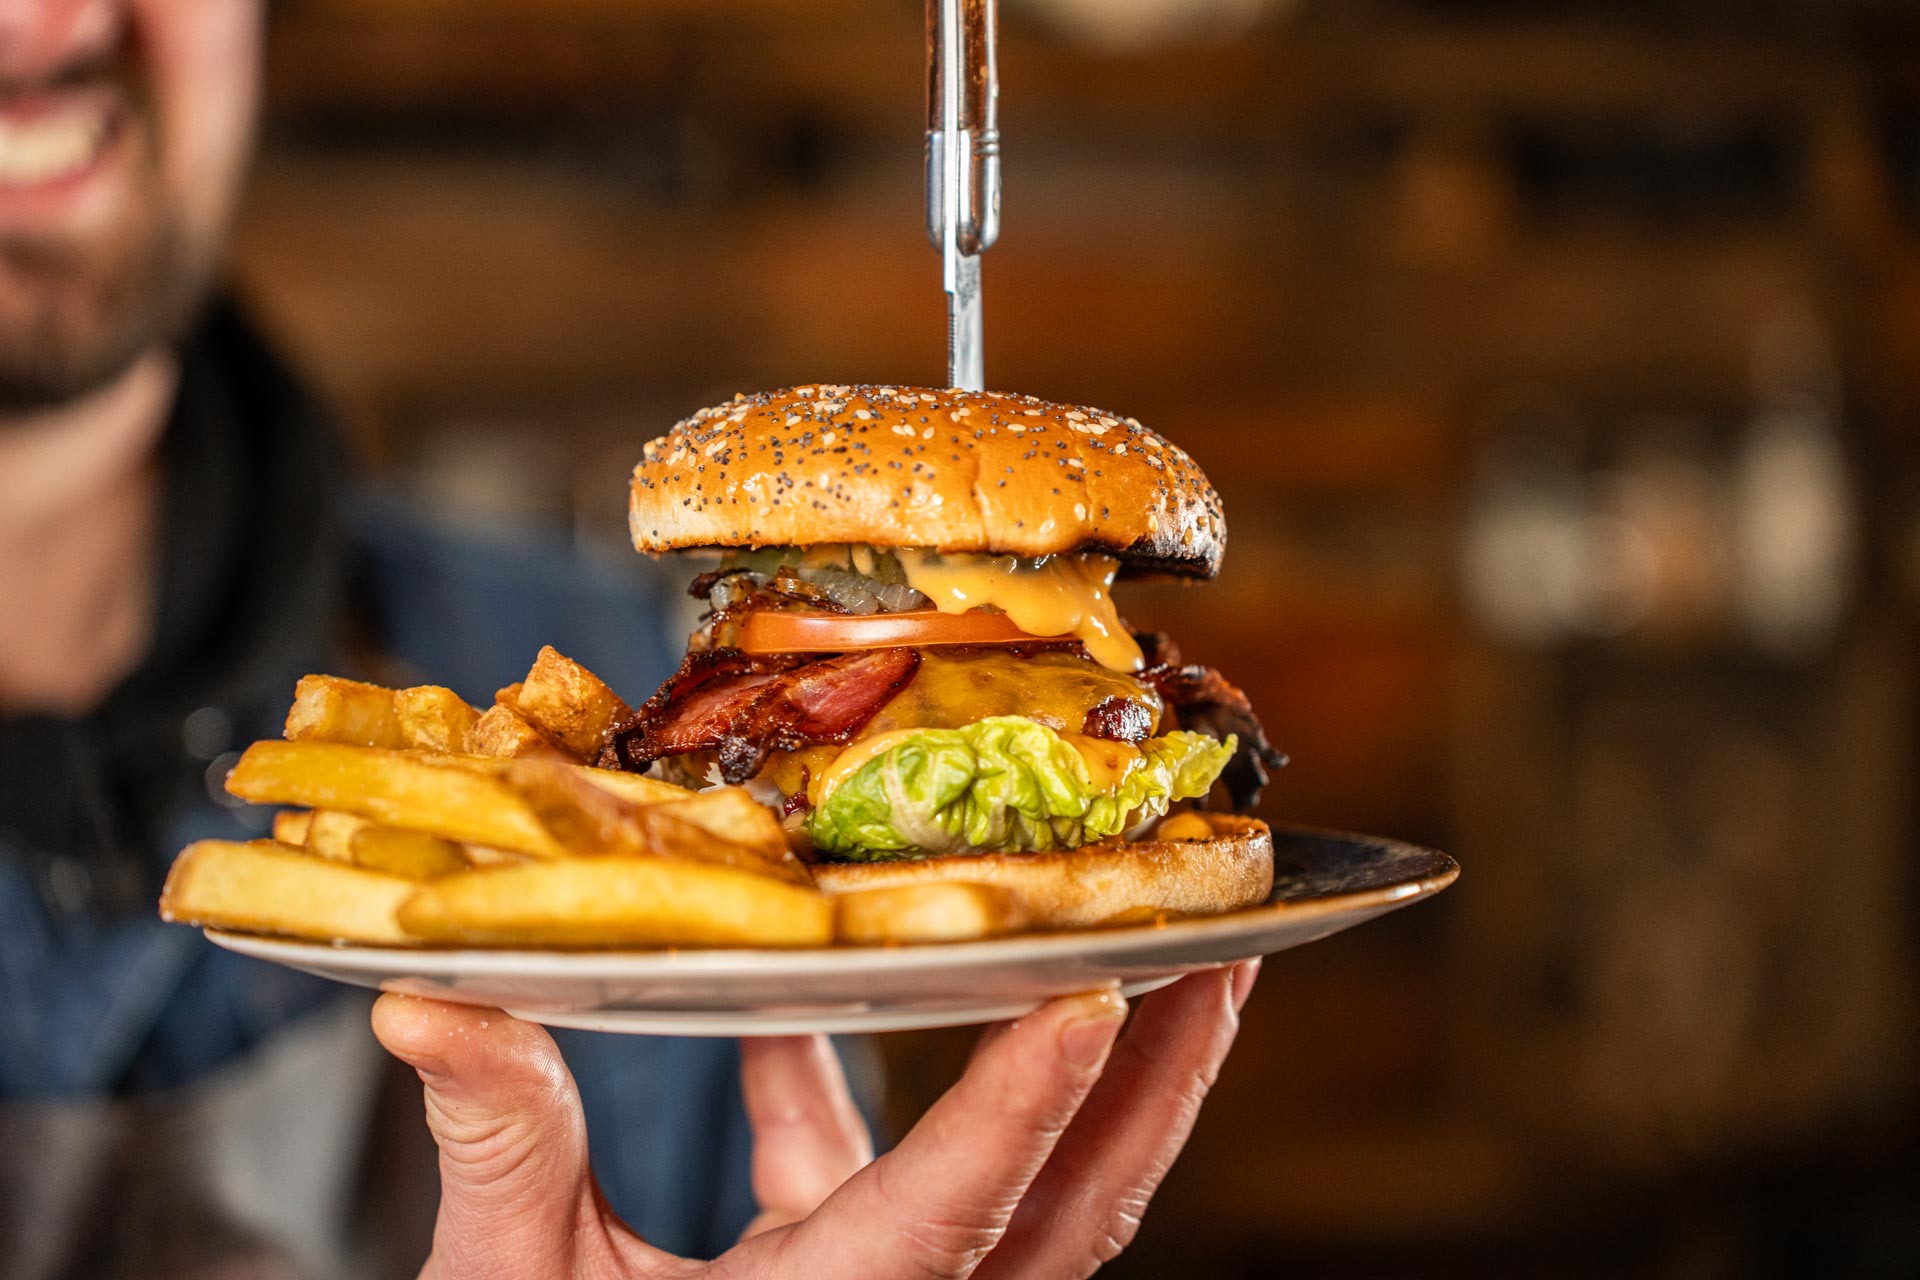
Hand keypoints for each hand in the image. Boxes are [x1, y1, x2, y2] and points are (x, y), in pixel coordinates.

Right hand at [371, 961, 1256, 1279]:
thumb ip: (502, 1143)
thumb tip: (431, 1000)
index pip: (947, 1212)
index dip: (1025, 1102)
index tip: (1107, 989)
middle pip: (1071, 1206)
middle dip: (1158, 1078)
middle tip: (1224, 950)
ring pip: (1032, 1196)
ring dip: (1086, 1078)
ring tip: (1135, 953)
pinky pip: (916, 1189)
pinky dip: (889, 1101)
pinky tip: (804, 1021)